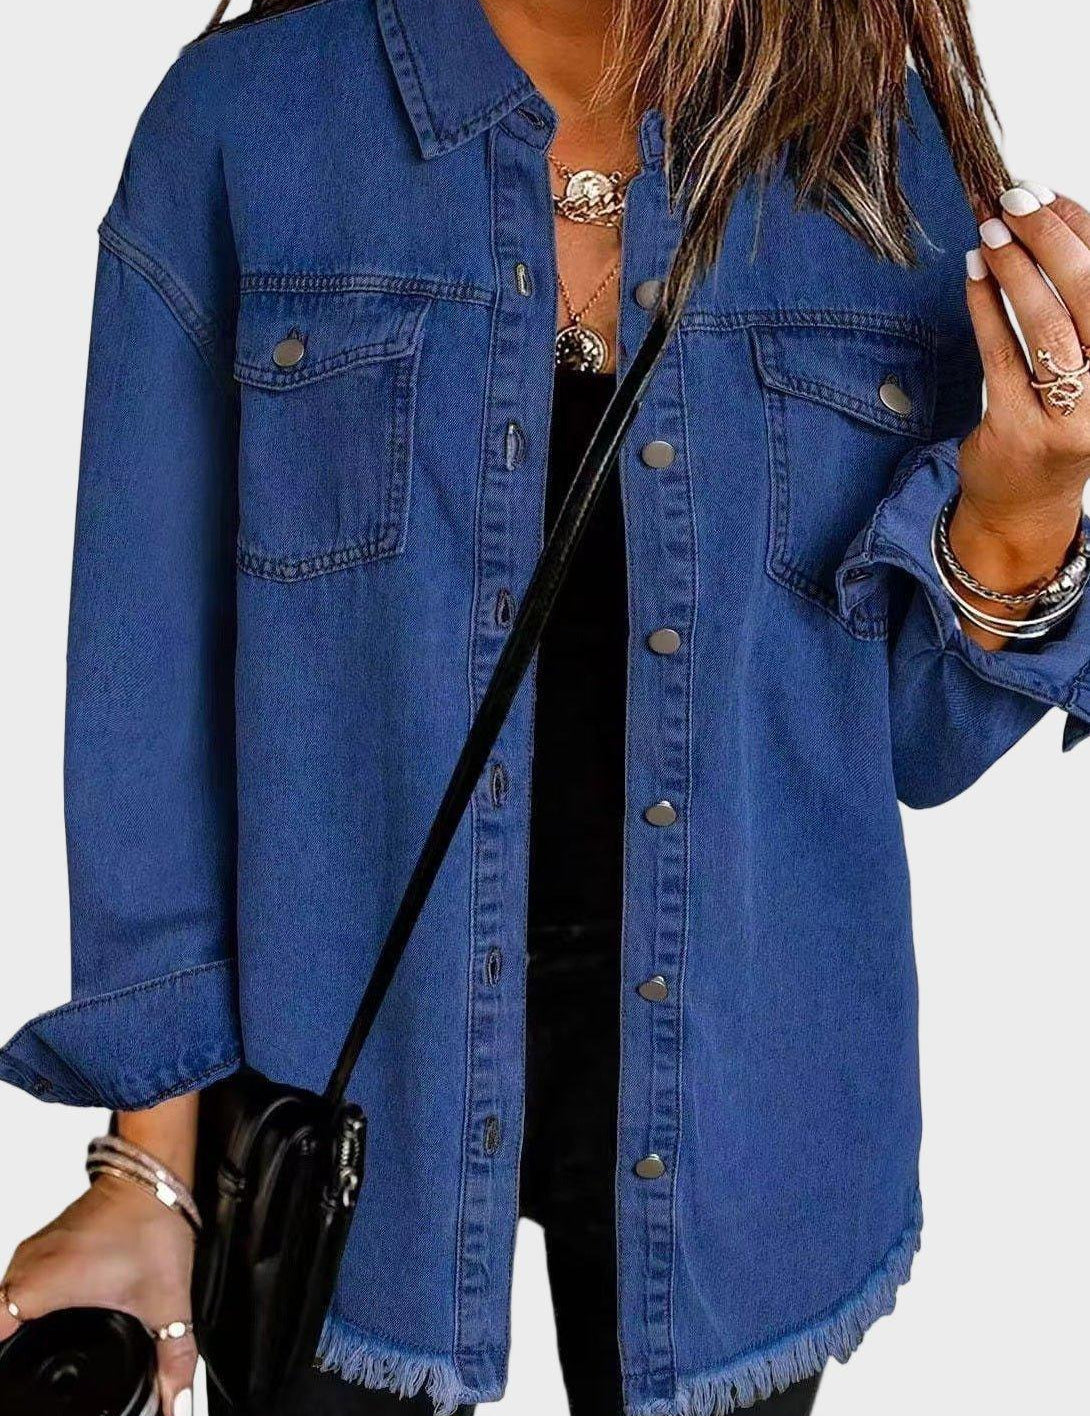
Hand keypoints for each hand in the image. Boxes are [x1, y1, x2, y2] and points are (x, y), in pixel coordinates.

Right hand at [0, 1174, 196, 1415]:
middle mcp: (25, 1268)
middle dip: (8, 1352)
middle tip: (24, 1374)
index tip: (13, 1378)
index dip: (2, 1363)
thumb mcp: (165, 1303)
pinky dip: (27, 1305)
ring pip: (5, 1300)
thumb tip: (176, 1400)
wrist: (154, 1175)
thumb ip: (173, 1358)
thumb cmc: (150, 1223)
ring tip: (30, 1355)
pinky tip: (47, 1321)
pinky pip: (20, 1282)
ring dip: (14, 1327)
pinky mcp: (46, 1245)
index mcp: (38, 1287)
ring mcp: (33, 1253)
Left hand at [954, 182, 1089, 640]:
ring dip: (1016, 271)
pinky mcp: (1019, 431)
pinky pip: (1000, 358)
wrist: (1026, 506)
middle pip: (1089, 296)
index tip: (1048, 192)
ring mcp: (1070, 415)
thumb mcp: (1083, 366)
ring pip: (1047, 327)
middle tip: (1014, 199)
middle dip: (1051, 238)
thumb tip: (1047, 221)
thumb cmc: (1057, 421)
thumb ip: (1074, 306)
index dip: (1082, 227)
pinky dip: (984, 310)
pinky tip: (972, 275)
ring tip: (991, 231)